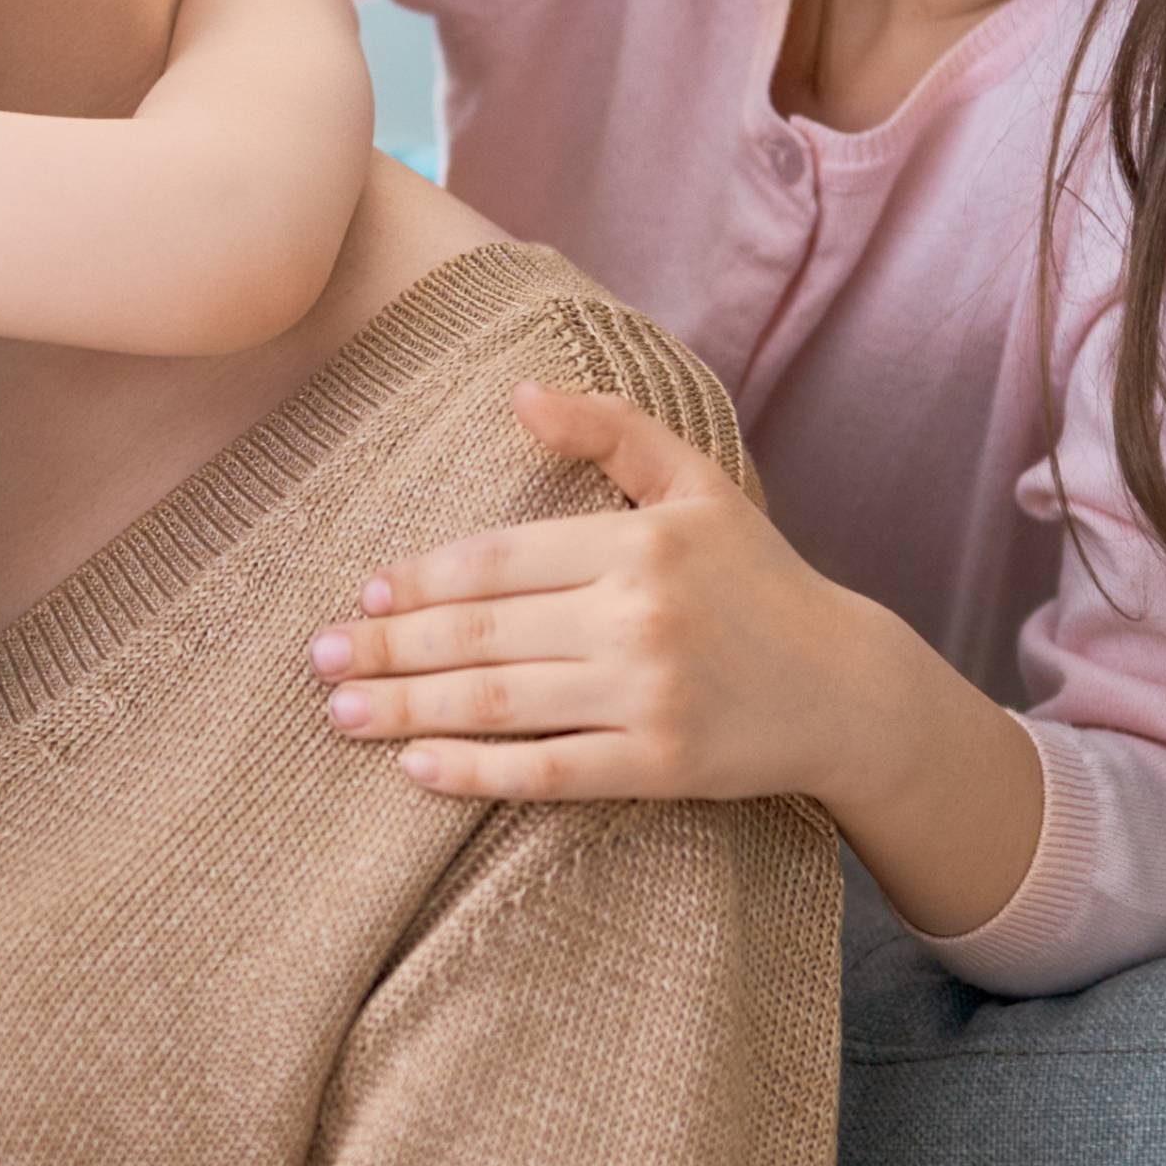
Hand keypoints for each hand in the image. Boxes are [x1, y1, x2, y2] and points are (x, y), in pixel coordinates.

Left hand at [312, 383, 1046, 931]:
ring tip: (341, 711)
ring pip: (501, 702)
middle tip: (319, 658)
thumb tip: (520, 393)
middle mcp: (640, 616)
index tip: (363, 595)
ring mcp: (650, 694)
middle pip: (483, 632)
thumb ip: (613, 429)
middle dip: (390, 647)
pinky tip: (416, 769)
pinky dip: (476, 772)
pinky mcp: (661, 766)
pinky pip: (548, 771)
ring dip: (408, 708)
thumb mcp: (697, 484)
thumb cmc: (758, 579)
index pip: (499, 560)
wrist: (846, 687)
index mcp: (639, 543)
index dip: (421, 579)